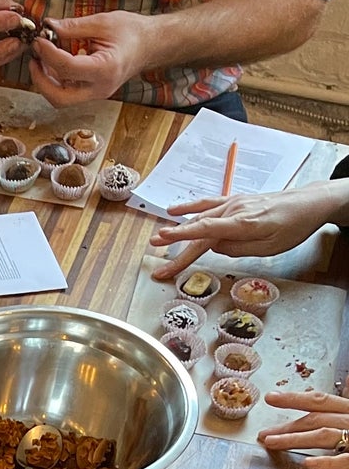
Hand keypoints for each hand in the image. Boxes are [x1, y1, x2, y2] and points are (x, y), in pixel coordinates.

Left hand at [30, 10, 150, 104]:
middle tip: (34, 58)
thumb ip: (73, 27)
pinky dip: (55, 81)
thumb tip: (48, 26)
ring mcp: (96, 95)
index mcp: (105, 69)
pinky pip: (67, 94)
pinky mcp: (91, 94)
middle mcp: (100, 88)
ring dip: (45, 82)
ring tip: (41, 59)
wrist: (150, 45)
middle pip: (59, 98)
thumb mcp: (102, 22)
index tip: (38, 41)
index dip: (48, 54)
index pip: (67, 68)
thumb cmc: (131, 32)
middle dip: (40, 80)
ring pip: (60, 99)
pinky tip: (52, 64)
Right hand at [149, 187, 338, 279]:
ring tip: (159, 241)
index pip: (205, 231)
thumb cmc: (293, 227)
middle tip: (157, 267)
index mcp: (243, 224)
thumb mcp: (270, 248)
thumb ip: (239, 249)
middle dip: (176, 248)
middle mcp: (234, 210)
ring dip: (178, 230)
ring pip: (201, 218)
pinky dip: (190, 207)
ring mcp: (234, 203)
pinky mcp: (236, 201)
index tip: (162, 241)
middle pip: (199, 231)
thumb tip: (215, 248)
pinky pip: (209, 204)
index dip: (182, 237)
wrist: (309, 203)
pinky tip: (174, 211)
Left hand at [259, 388, 348, 468]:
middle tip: (263, 434)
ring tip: (272, 443)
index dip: (293, 398)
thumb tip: (347, 379)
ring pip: (323, 436)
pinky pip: (344, 460)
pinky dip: (327, 461)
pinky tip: (307, 463)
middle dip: (286, 426)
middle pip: (315, 420)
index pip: (319, 401)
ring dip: (295, 439)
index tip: (270, 398)